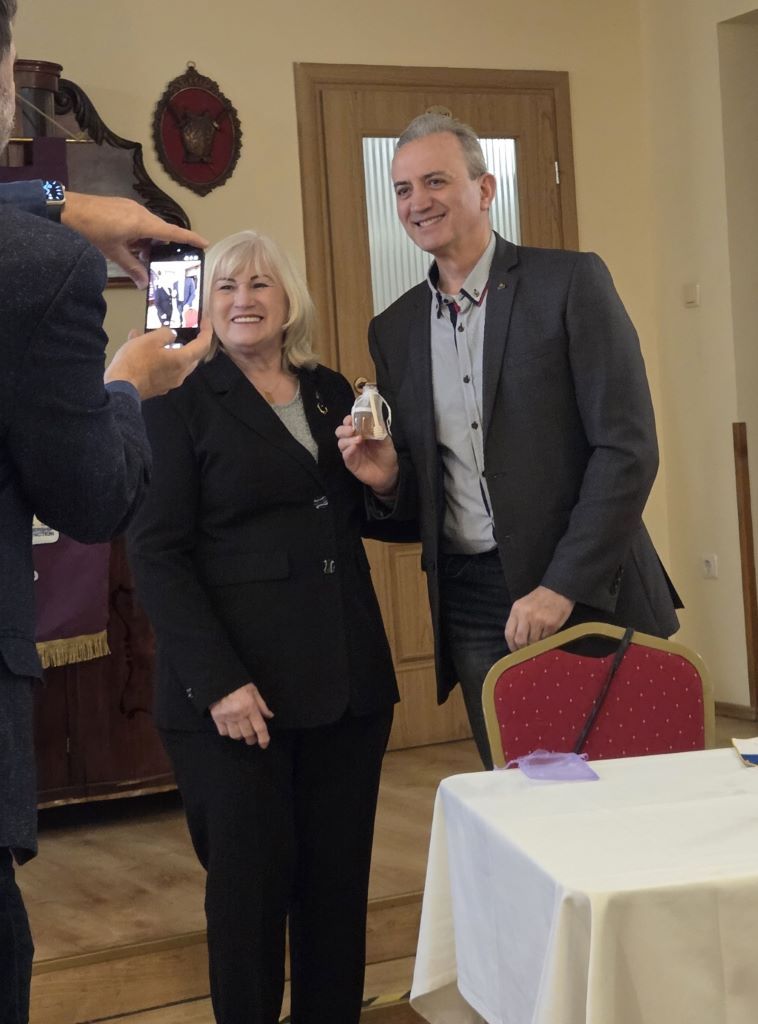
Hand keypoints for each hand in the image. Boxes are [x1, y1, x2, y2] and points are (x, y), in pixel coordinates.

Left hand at [63, 193, 208, 287]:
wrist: (67, 210)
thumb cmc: (91, 230)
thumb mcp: (113, 253)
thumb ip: (132, 267)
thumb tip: (145, 284)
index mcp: (143, 223)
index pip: (173, 232)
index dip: (190, 238)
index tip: (204, 244)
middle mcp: (141, 212)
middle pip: (161, 231)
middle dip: (163, 247)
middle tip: (163, 263)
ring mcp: (131, 208)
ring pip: (149, 227)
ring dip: (148, 242)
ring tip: (141, 257)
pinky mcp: (122, 207)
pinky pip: (139, 222)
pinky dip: (140, 235)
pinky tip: (130, 246)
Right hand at [104, 319, 212, 399]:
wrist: (119, 387)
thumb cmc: (135, 363)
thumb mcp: (151, 339)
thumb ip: (165, 334)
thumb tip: (171, 335)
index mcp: (181, 361)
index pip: (202, 346)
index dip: (207, 332)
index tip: (206, 322)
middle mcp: (179, 375)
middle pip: (192, 357)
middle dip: (191, 343)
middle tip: (187, 331)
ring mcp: (168, 383)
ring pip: (176, 363)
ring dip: (170, 350)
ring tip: (154, 337)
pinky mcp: (157, 387)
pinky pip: (163, 369)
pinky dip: (158, 358)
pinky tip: (142, 350)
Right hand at [210, 683, 273, 746]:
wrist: (219, 680)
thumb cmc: (238, 685)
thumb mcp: (253, 691)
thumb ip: (262, 705)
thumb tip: (269, 716)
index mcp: (250, 707)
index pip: (260, 728)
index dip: (264, 739)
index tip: (264, 745)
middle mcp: (239, 715)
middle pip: (248, 734)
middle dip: (251, 739)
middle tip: (252, 738)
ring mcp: (227, 717)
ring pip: (235, 736)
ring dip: (240, 736)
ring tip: (241, 731)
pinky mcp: (217, 718)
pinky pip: (224, 733)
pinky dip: (228, 732)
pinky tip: (230, 727)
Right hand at [336, 415, 398, 495]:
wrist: (388, 473)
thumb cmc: (386, 455)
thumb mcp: (386, 440)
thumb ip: (380, 429)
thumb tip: (375, 417)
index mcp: (361, 432)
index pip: (349, 422)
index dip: (349, 419)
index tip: (352, 418)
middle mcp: (353, 440)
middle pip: (340, 431)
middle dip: (344, 429)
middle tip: (352, 429)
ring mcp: (351, 451)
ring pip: (341, 442)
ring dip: (347, 439)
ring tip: (359, 439)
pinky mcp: (350, 462)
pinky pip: (345, 455)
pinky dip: (348, 450)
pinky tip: (354, 448)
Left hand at [504, 586, 574, 650]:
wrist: (558, 589)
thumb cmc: (539, 599)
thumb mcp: (523, 605)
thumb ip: (518, 621)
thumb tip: (516, 642)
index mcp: (517, 610)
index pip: (509, 633)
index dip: (511, 645)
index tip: (515, 651)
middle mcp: (526, 615)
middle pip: (520, 640)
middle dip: (523, 648)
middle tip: (527, 651)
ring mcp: (539, 620)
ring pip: (533, 642)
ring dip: (536, 645)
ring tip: (538, 641)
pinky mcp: (551, 624)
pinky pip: (545, 639)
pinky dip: (545, 640)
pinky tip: (547, 634)